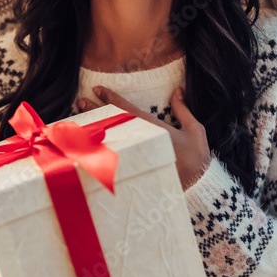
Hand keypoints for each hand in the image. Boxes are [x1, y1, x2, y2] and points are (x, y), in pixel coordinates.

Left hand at [79, 86, 209, 189]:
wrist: (197, 187)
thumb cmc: (197, 158)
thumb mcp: (195, 130)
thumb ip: (183, 110)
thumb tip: (177, 90)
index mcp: (154, 131)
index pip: (128, 111)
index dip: (112, 98)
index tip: (98, 88)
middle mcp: (141, 143)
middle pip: (112, 124)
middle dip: (95, 111)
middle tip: (80, 100)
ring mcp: (136, 157)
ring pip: (109, 139)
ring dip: (94, 126)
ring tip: (79, 116)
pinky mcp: (135, 168)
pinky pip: (112, 154)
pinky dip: (98, 145)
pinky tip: (87, 139)